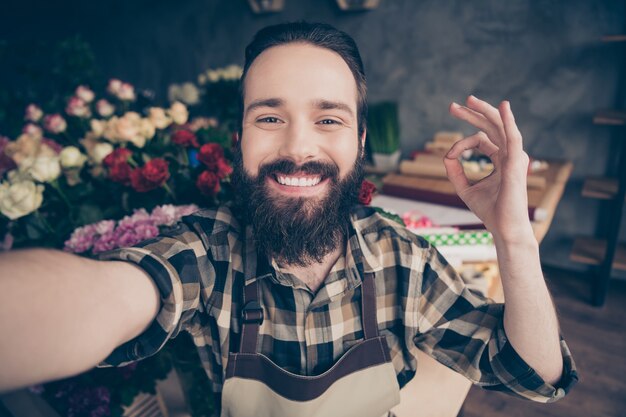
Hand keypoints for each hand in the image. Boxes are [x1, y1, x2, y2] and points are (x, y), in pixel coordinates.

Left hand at [444, 95, 533, 243]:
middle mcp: (509, 155)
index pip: (480, 139)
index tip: (449, 156)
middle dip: (472, 114)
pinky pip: (513, 137)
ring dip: (484, 111)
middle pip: (491, 126)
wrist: (504, 229)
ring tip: (469, 99)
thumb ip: (455, 171)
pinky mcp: (517, 163)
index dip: (461, 144)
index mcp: (500, 160)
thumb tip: (446, 156)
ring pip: (500, 126)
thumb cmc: (490, 211)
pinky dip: (508, 121)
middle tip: (452, 106)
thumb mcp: (464, 189)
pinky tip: (503, 106)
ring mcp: (515, 157)